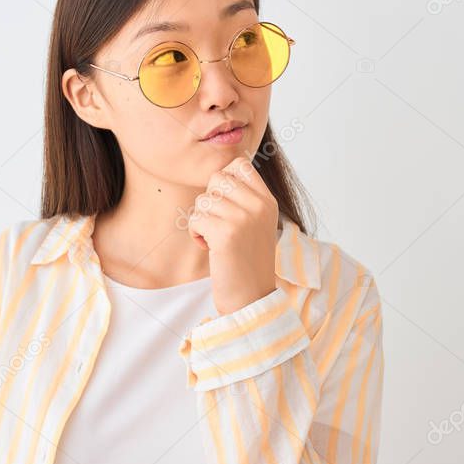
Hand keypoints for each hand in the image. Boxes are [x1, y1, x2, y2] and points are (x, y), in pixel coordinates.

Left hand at [187, 156, 278, 315]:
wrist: (251, 299)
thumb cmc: (247, 262)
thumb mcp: (256, 224)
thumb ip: (244, 198)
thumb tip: (219, 173)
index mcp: (268, 201)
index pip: (240, 165)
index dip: (224, 181)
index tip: (225, 205)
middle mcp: (259, 206)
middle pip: (217, 178)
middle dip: (209, 201)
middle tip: (218, 225)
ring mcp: (243, 218)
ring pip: (203, 199)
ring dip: (201, 220)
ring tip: (215, 240)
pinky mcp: (226, 233)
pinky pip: (195, 218)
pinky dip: (196, 234)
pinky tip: (210, 248)